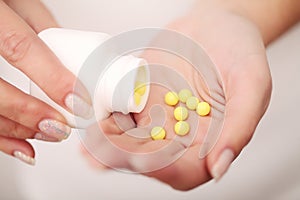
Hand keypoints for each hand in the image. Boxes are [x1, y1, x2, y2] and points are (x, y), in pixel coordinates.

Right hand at [0, 0, 89, 164]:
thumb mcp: (19, 2)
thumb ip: (41, 27)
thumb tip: (71, 57)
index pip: (20, 48)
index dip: (51, 79)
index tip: (79, 103)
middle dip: (31, 114)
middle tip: (62, 127)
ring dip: (17, 129)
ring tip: (48, 135)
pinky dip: (0, 136)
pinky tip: (22, 146)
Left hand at [82, 3, 271, 189]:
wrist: (215, 24)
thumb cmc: (239, 51)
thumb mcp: (251, 84)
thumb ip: (239, 127)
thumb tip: (220, 168)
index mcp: (210, 139)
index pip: (186, 170)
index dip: (164, 171)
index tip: (143, 162)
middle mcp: (182, 134)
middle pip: (152, 160)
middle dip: (124, 159)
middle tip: (102, 152)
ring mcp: (160, 118)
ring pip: (131, 142)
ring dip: (107, 145)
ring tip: (89, 141)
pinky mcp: (142, 100)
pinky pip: (121, 116)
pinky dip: (105, 121)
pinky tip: (91, 120)